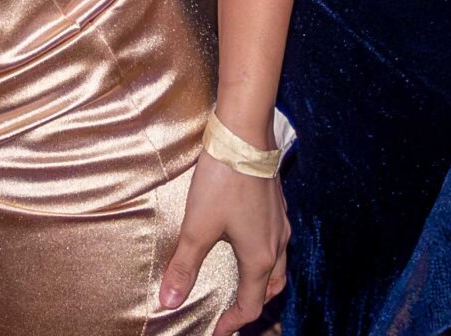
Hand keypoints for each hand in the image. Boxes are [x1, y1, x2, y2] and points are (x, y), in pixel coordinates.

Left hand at [161, 152, 287, 334]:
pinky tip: (247, 240)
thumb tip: (169, 302)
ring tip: (243, 283)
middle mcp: (277, 243)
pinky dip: (265, 254)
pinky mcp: (277, 203)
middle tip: (232, 313)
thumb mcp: (197, 227)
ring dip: (263, 280)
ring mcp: (280, 222)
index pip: (251, 305)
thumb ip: (184, 267)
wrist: (245, 133)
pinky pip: (277, 241)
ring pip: (278, 263)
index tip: (217, 331)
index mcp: (260, 257)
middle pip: (272, 287)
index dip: (233, 323)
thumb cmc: (223, 181)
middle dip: (253, 304)